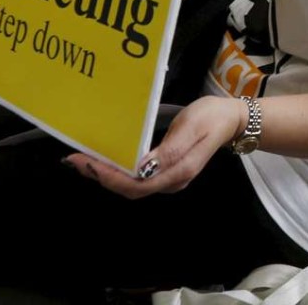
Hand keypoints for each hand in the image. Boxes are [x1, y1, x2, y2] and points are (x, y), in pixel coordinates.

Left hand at [65, 96, 243, 199]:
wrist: (232, 119)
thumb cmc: (211, 117)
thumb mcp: (192, 126)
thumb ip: (170, 149)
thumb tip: (143, 167)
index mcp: (179, 170)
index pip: (137, 184)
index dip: (109, 177)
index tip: (87, 162)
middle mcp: (172, 181)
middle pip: (131, 189)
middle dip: (101, 176)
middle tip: (76, 159)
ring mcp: (170, 179)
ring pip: (132, 186)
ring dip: (106, 175)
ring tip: (84, 159)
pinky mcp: (167, 173)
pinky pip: (138, 179)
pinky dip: (118, 171)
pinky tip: (106, 160)